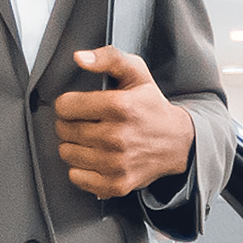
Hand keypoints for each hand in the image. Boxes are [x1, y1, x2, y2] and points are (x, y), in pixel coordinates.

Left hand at [51, 48, 192, 199]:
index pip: (65, 106)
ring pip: (67, 153)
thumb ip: (108, 58)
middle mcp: (117, 137)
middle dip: (71, 124)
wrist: (178, 142)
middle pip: (64, 130)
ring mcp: (117, 163)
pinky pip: (77, 177)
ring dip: (75, 146)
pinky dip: (81, 169)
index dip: (69, 104)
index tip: (79, 106)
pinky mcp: (116, 184)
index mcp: (120, 106)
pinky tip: (95, 158)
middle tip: (88, 122)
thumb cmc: (152, 107)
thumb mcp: (136, 73)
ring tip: (93, 140)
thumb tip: (80, 58)